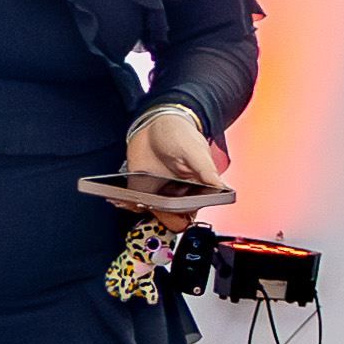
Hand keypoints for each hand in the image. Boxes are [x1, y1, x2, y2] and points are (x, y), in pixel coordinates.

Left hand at [113, 104, 228, 209]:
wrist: (155, 124)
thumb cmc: (180, 134)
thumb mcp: (195, 150)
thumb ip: (206, 170)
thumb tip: (222, 187)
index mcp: (197, 190)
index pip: (191, 214)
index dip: (181, 217)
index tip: (172, 209)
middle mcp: (177, 196)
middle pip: (170, 219)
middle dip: (160, 216)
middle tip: (153, 204)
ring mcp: (158, 194)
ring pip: (151, 214)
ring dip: (141, 209)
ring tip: (136, 199)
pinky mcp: (140, 189)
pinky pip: (134, 203)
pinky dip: (127, 202)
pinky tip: (121, 196)